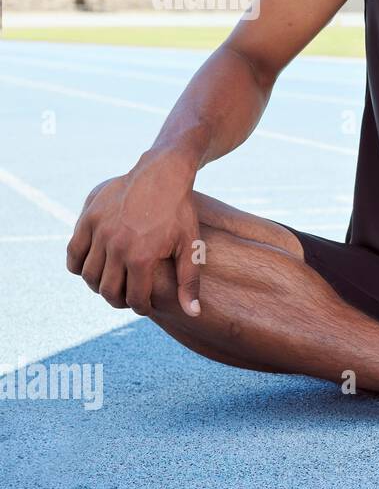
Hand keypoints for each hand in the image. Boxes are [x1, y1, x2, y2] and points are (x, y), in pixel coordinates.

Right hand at [65, 153, 204, 316]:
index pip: (134, 298)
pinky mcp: (88, 219)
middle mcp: (116, 247)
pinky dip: (78, 266)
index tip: (145, 306)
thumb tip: (193, 313)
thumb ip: (189, 282)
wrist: (162, 174)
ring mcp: (99, 232)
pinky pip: (74, 252)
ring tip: (113, 283)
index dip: (141, 307)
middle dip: (119, 300)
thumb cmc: (180, 212)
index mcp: (142, 257)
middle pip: (107, 290)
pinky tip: (94, 267)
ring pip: (88, 275)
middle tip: (128, 298)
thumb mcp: (191, 246)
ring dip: (99, 285)